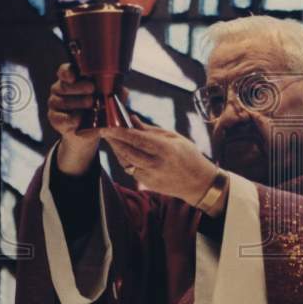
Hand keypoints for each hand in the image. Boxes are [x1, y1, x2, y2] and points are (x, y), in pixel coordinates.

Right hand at [48, 63, 109, 174]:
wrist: (87, 133)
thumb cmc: (96, 110)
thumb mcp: (107, 100)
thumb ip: (114, 93)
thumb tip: (124, 91)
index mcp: (71, 80)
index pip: (65, 71)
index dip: (68, 72)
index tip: (75, 76)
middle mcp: (59, 89)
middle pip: (65, 85)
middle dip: (79, 87)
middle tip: (91, 89)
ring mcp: (55, 104)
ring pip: (64, 101)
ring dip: (78, 103)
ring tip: (91, 105)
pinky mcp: (54, 119)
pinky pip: (63, 118)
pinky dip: (73, 119)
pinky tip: (80, 120)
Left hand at [101, 116, 217, 205]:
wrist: (198, 183)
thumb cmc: (189, 155)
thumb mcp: (174, 137)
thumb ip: (150, 129)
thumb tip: (132, 119)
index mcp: (165, 149)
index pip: (135, 139)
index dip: (118, 132)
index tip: (107, 126)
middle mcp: (156, 164)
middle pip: (126, 151)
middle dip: (113, 140)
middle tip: (104, 131)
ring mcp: (150, 176)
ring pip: (125, 161)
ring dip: (116, 150)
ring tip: (112, 139)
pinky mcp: (146, 184)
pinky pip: (130, 169)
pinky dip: (125, 159)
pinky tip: (124, 151)